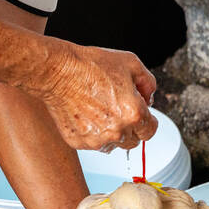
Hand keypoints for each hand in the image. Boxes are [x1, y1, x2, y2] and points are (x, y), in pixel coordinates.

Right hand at [35, 43, 157, 151]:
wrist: (58, 72)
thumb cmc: (91, 65)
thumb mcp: (130, 63)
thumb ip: (148, 83)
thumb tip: (149, 98)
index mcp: (134, 114)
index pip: (150, 131)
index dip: (147, 121)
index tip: (140, 117)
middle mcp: (117, 131)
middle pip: (133, 141)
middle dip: (130, 127)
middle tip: (117, 109)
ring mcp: (97, 140)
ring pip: (112, 144)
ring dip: (111, 132)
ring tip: (99, 110)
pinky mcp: (79, 142)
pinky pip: (93, 143)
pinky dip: (92, 132)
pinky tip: (86, 114)